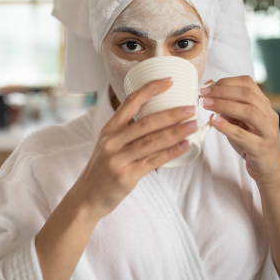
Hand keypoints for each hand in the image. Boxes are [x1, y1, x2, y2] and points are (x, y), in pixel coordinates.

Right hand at [71, 78, 197, 219]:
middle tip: (191, 108)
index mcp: (109, 129)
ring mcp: (118, 158)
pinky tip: (185, 146)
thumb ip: (127, 132)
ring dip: (176, 132)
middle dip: (171, 114)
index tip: (169, 81)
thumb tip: (158, 119)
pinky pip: (153, 161)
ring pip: (152, 141)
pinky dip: (171, 152)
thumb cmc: (102, 169)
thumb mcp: (108, 144)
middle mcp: (112, 141)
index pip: (130, 102)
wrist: (86, 198)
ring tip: (193, 125)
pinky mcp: (126, 176)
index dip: (150, 90)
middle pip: (146, 122)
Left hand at [200, 75, 279, 184]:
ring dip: (223, 105)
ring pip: (249, 111)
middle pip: (248, 94)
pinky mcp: (261, 148)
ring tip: (205, 104)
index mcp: (264, 105)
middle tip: (203, 94)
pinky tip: (213, 121)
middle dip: (222, 91)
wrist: (267, 169)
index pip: (248, 84)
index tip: (206, 86)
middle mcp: (269, 115)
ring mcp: (267, 132)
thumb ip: (227, 106)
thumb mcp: (238, 121)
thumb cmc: (250, 142)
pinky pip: (243, 135)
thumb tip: (208, 90)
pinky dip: (226, 126)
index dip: (226, 82)